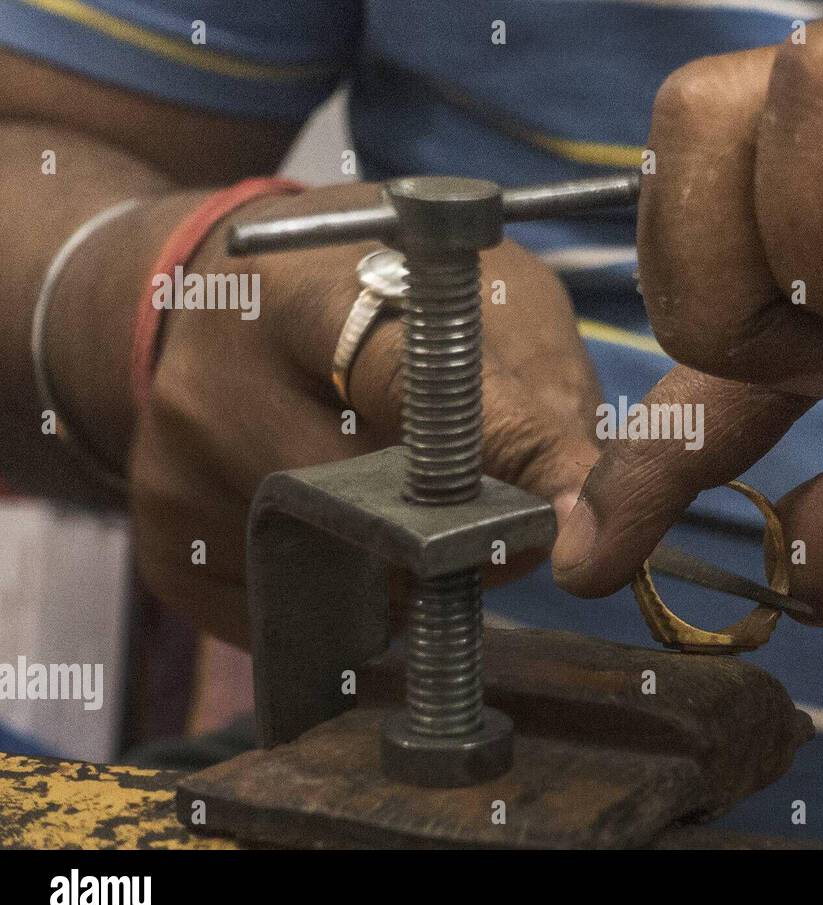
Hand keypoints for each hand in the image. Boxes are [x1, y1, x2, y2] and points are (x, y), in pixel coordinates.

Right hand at [129, 183, 600, 645]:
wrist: (219, 300)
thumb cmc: (377, 291)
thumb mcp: (474, 293)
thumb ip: (536, 388)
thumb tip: (578, 507)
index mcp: (302, 292)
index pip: (409, 382)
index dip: (501, 451)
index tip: (568, 514)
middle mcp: (214, 380)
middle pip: (371, 503)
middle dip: (460, 531)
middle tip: (502, 524)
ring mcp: (173, 468)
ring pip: (338, 571)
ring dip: (407, 571)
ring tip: (417, 512)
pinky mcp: (162, 541)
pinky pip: (287, 613)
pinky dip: (345, 597)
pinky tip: (351, 536)